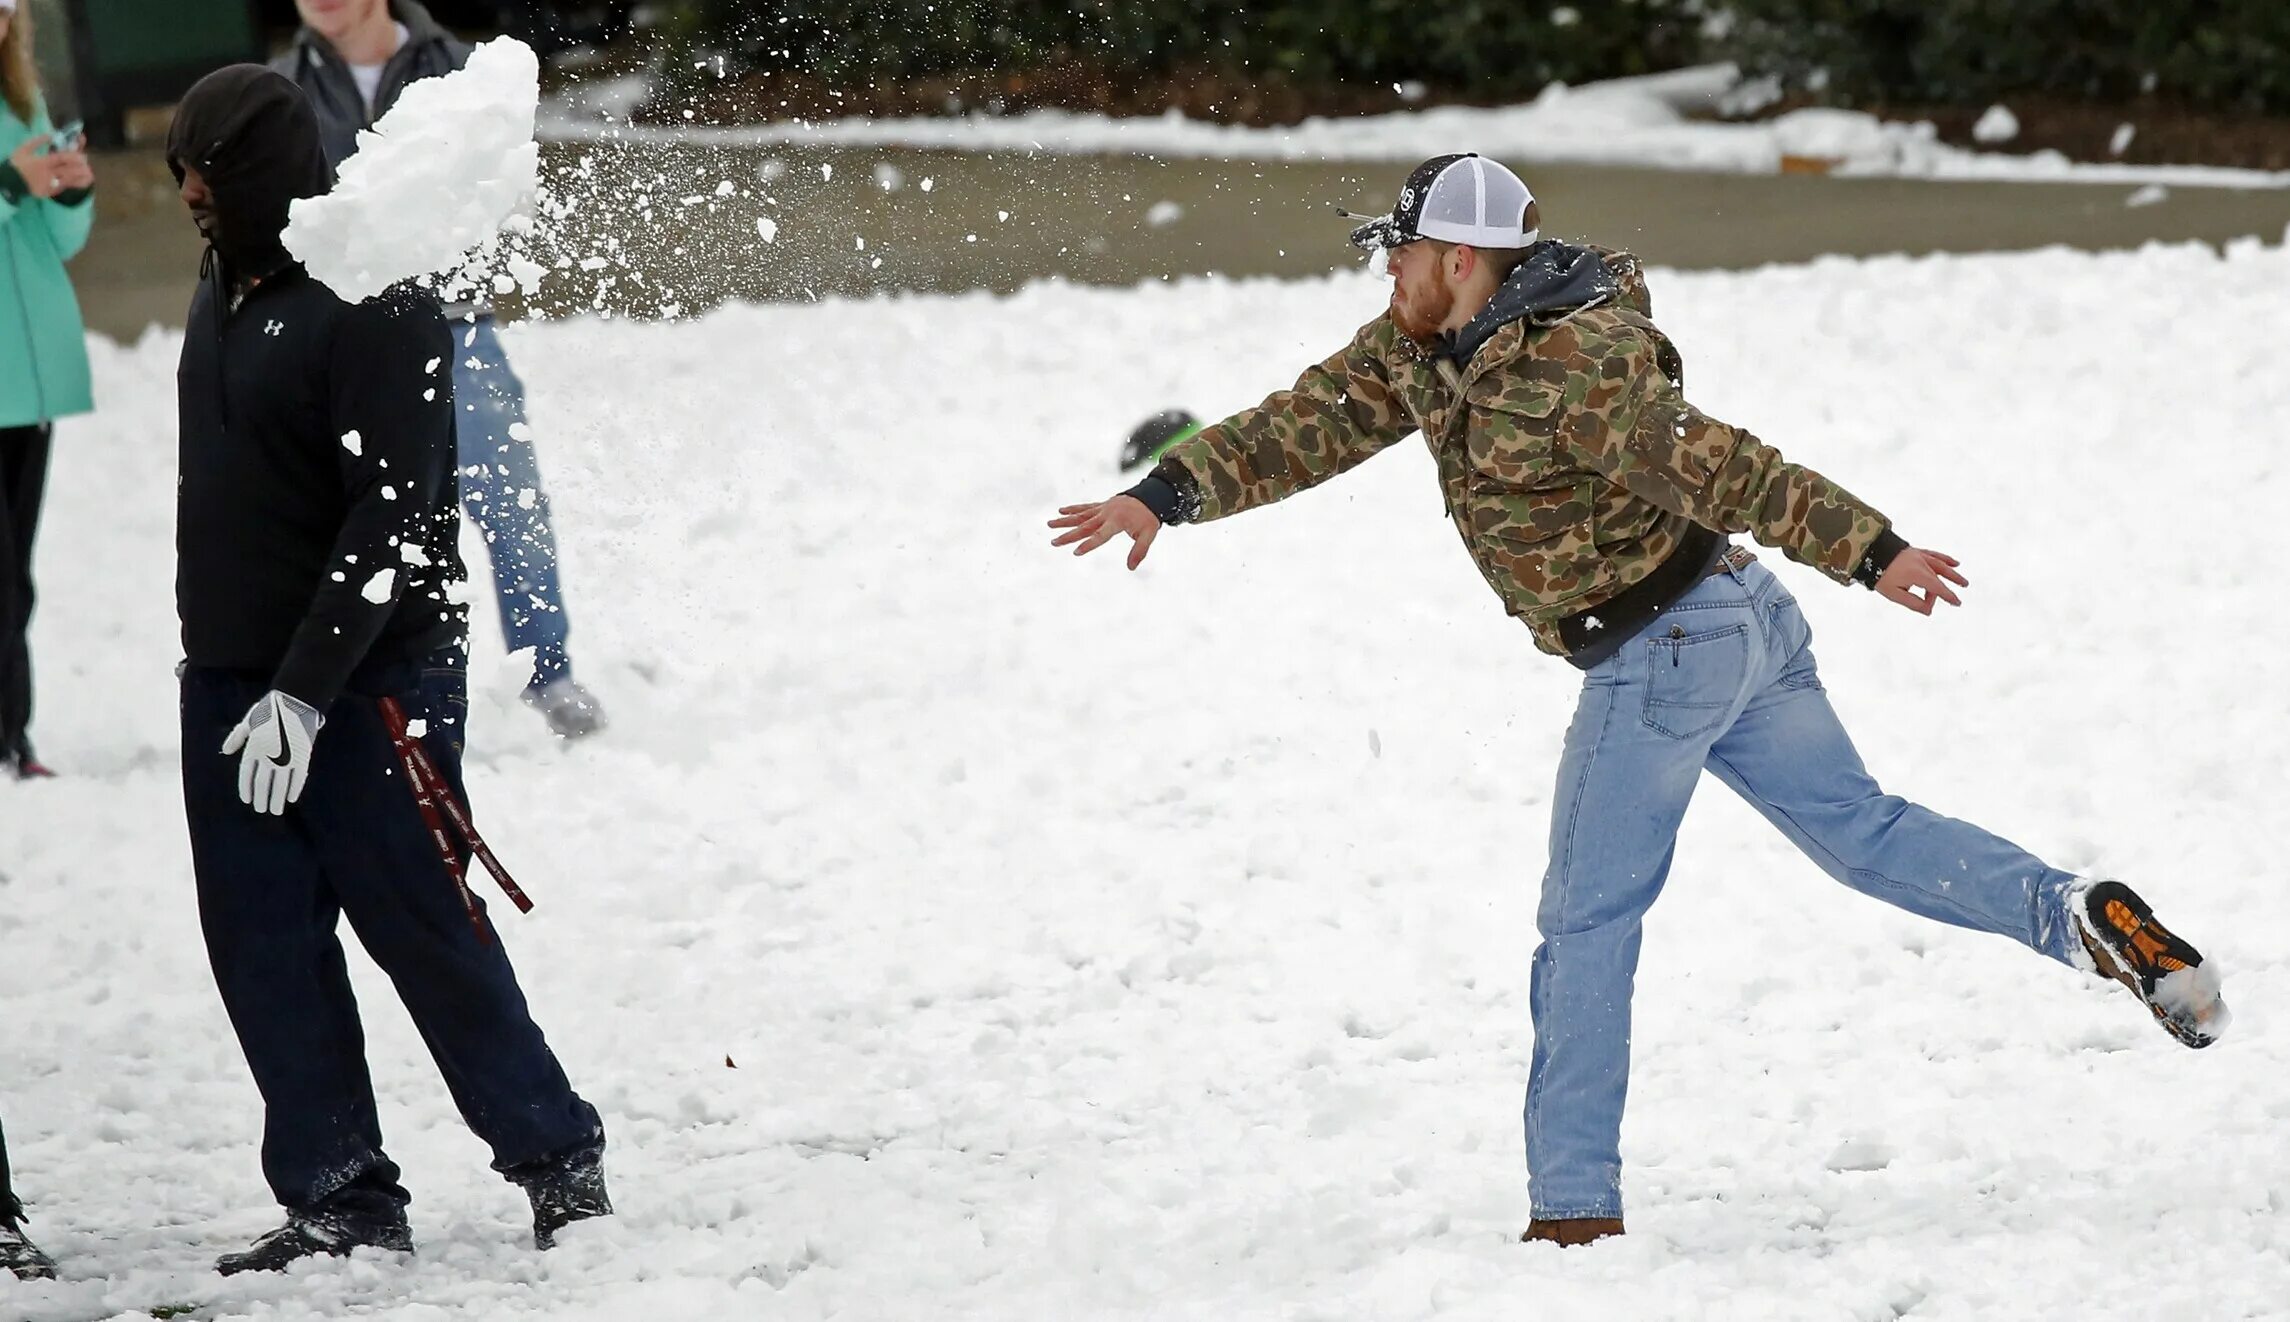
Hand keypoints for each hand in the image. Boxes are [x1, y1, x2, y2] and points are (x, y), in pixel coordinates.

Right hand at [6, 137, 85, 197]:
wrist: (10, 182)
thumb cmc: (17, 164)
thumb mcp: (24, 149)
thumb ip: (37, 142)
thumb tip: (52, 135)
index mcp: (42, 162)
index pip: (61, 159)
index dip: (74, 156)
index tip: (82, 155)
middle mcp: (48, 174)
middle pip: (69, 171)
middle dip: (81, 167)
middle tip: (86, 163)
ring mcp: (50, 185)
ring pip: (70, 181)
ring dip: (82, 177)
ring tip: (89, 174)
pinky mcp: (51, 192)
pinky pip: (66, 187)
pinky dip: (75, 184)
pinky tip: (83, 181)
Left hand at [221, 691, 324, 814]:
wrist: (297, 699)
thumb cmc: (270, 707)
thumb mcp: (248, 720)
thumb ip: (237, 737)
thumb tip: (225, 751)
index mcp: (253, 747)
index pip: (247, 774)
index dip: (246, 788)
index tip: (247, 800)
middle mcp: (268, 755)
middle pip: (263, 783)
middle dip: (261, 798)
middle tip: (261, 809)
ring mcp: (286, 757)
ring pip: (280, 784)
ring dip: (277, 799)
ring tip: (276, 810)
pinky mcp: (302, 756)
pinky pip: (298, 777)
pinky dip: (295, 789)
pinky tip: (292, 798)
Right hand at [1048, 494, 1161, 569]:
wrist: (1149, 497)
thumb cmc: (1148, 518)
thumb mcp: (1148, 535)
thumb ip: (1139, 551)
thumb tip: (1131, 568)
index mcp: (1117, 521)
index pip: (1100, 535)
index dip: (1088, 544)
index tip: (1075, 552)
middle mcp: (1106, 514)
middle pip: (1084, 526)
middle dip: (1069, 535)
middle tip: (1054, 542)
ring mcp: (1102, 509)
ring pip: (1080, 516)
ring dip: (1065, 521)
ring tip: (1050, 524)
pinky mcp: (1101, 505)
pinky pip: (1085, 508)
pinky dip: (1073, 509)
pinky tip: (1061, 511)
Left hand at [1875, 548, 1967, 615]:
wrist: (1870, 552)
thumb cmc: (1880, 574)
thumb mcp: (1894, 594)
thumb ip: (1912, 603)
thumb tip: (1928, 611)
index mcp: (1918, 575)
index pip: (1938, 588)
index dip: (1948, 596)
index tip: (1957, 603)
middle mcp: (1923, 564)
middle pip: (1938, 579)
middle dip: (1949, 587)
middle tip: (1958, 597)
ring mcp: (1920, 556)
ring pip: (1940, 565)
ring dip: (1952, 573)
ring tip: (1962, 580)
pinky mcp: (1915, 551)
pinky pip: (1934, 555)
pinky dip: (1945, 559)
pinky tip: (1953, 562)